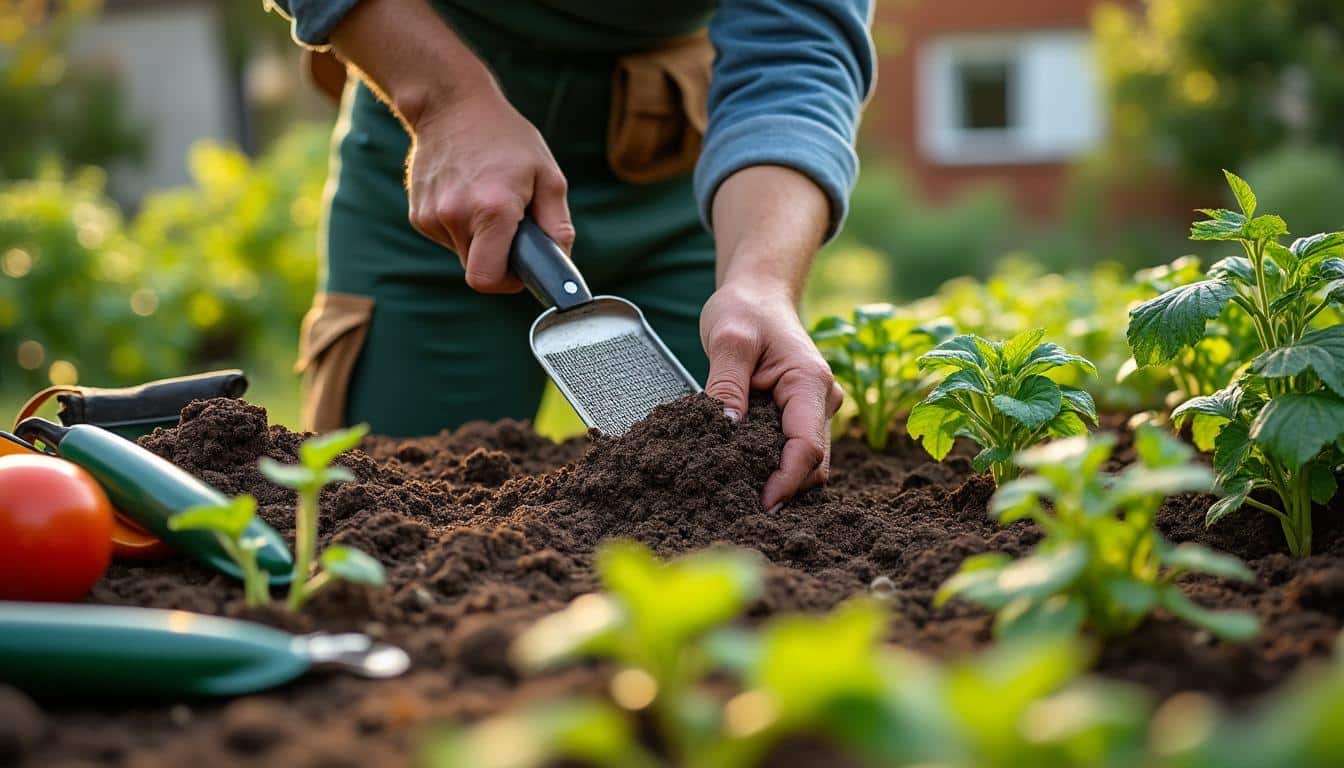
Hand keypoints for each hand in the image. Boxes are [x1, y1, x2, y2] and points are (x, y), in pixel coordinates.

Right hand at [328, 0, 575, 292]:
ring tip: (486, 199)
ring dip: (478, 240)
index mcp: (492, 209)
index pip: (488, 279)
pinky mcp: (418, 214)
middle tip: (510, 228)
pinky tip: (466, 194)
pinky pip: (446, 238)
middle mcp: (456, 216)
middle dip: (497, 258)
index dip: (507, 283)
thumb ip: (557, 224)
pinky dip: (460, 227)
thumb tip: (562, 259)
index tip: (519, 269)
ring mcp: (432, 216)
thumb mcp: (546, 175)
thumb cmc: (506, 138)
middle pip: (476, 269)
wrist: (451, 104)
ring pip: (461, 254)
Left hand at [701, 281, 843, 510]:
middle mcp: (823, 400)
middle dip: (783, 490)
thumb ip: (726, 385)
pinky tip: (743, 475)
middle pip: (812, 464)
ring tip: (737, 496)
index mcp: (809, 382)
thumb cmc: (745, 309)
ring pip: (807, 463)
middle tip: (738, 508)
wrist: (759, 294)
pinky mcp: (801, 416)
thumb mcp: (728, 339)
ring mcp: (816, 410)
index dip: (786, 481)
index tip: (760, 504)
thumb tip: (724, 429)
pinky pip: (794, 452)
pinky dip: (773, 468)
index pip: (807, 446)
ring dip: (778, 482)